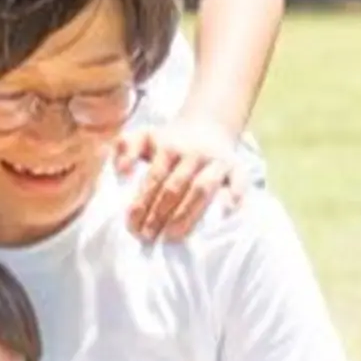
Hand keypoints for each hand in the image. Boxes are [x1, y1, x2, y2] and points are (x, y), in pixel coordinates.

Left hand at [112, 119, 244, 242]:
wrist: (208, 124)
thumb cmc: (170, 141)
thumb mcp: (145, 136)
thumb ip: (126, 146)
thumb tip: (120, 169)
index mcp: (169, 146)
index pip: (154, 177)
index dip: (142, 201)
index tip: (132, 225)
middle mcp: (193, 153)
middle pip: (175, 186)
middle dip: (159, 213)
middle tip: (148, 236)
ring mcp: (216, 160)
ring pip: (203, 188)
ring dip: (187, 213)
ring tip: (172, 236)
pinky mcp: (237, 166)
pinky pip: (240, 180)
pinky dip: (236, 194)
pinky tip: (226, 212)